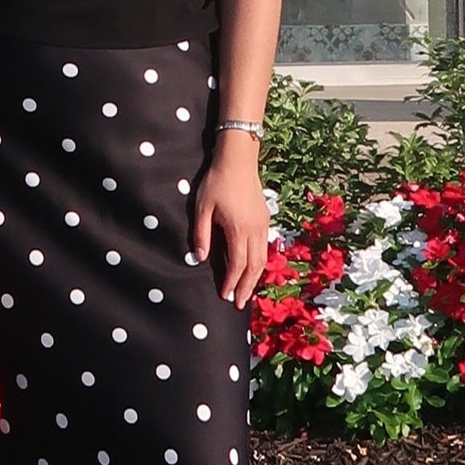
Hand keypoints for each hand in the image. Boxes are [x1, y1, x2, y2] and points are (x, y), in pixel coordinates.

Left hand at [191, 145, 270, 305]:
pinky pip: (264, 248)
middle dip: (246, 287)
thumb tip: (199, 259)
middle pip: (254, 267)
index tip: (224, 296)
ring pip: (263, 259)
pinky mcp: (265, 219)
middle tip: (238, 304)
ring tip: (246, 291)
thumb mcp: (202, 208)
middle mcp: (255, 230)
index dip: (231, 282)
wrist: (238, 160)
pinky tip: (252, 268)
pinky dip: (259, 263)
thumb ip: (201, 235)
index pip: (237, 264)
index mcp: (239, 229)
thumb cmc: (216, 182)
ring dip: (255, 277)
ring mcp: (263, 224)